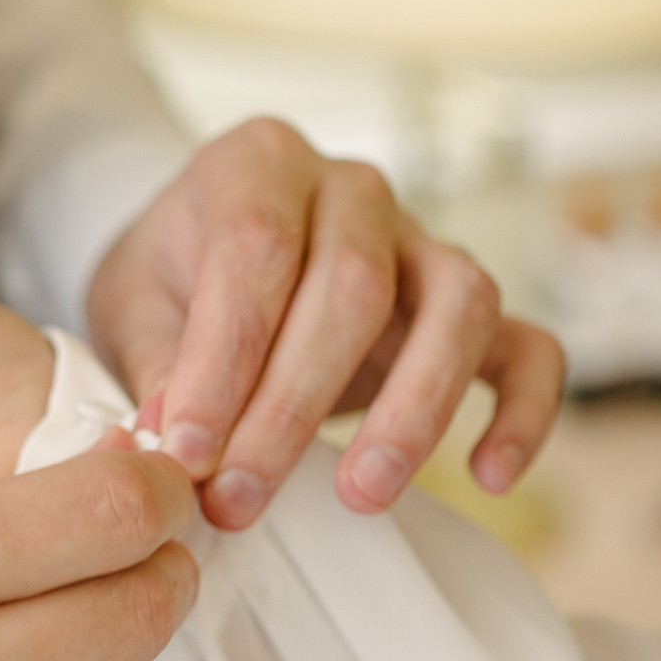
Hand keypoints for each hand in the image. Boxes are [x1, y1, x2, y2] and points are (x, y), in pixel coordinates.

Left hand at [88, 117, 566, 529]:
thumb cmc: (172, 281)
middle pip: (353, 285)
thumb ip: (154, 362)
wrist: (207, 263)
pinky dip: (523, 411)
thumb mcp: (132, 305)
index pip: (256, 249)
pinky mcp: (466, 307)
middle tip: (241, 497)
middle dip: (294, 406)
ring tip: (362, 493)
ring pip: (457, 305)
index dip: (224, 358)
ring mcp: (422, 242)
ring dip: (415, 408)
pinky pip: (529, 346)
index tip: (188, 450)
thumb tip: (171, 441)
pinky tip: (490, 476)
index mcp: (259, 163)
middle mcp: (352, 190)